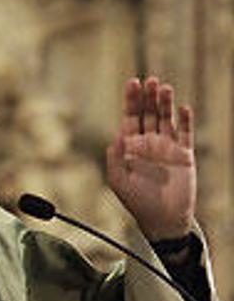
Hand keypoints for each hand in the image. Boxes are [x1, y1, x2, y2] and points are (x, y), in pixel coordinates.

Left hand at [107, 77, 195, 240]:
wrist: (162, 219)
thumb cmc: (137, 201)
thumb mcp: (118, 180)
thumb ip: (114, 157)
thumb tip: (116, 136)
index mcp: (130, 147)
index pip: (130, 118)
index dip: (130, 101)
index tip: (132, 83)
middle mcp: (148, 143)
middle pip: (148, 113)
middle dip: (147, 97)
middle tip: (148, 81)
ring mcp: (167, 147)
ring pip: (166, 119)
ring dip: (165, 103)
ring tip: (163, 88)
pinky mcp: (185, 155)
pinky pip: (186, 133)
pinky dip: (185, 120)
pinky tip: (183, 108)